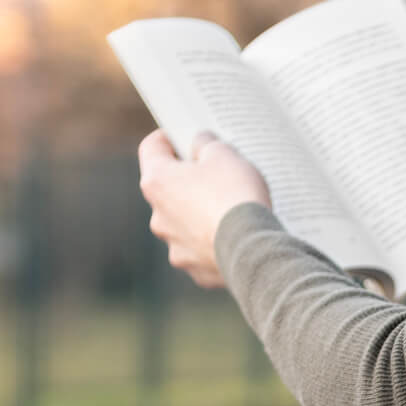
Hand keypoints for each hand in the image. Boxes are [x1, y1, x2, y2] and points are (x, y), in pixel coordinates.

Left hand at [137, 130, 270, 288]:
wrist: (254, 250)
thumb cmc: (236, 196)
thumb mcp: (224, 154)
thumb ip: (206, 143)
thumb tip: (200, 143)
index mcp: (158, 182)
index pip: (152, 148)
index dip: (169, 137)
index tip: (183, 136)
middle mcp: (158, 216)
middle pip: (169, 190)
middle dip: (189, 182)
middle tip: (217, 176)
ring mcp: (175, 247)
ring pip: (184, 224)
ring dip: (200, 216)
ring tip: (230, 212)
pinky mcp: (195, 269)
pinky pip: (202, 251)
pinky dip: (215, 244)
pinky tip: (235, 239)